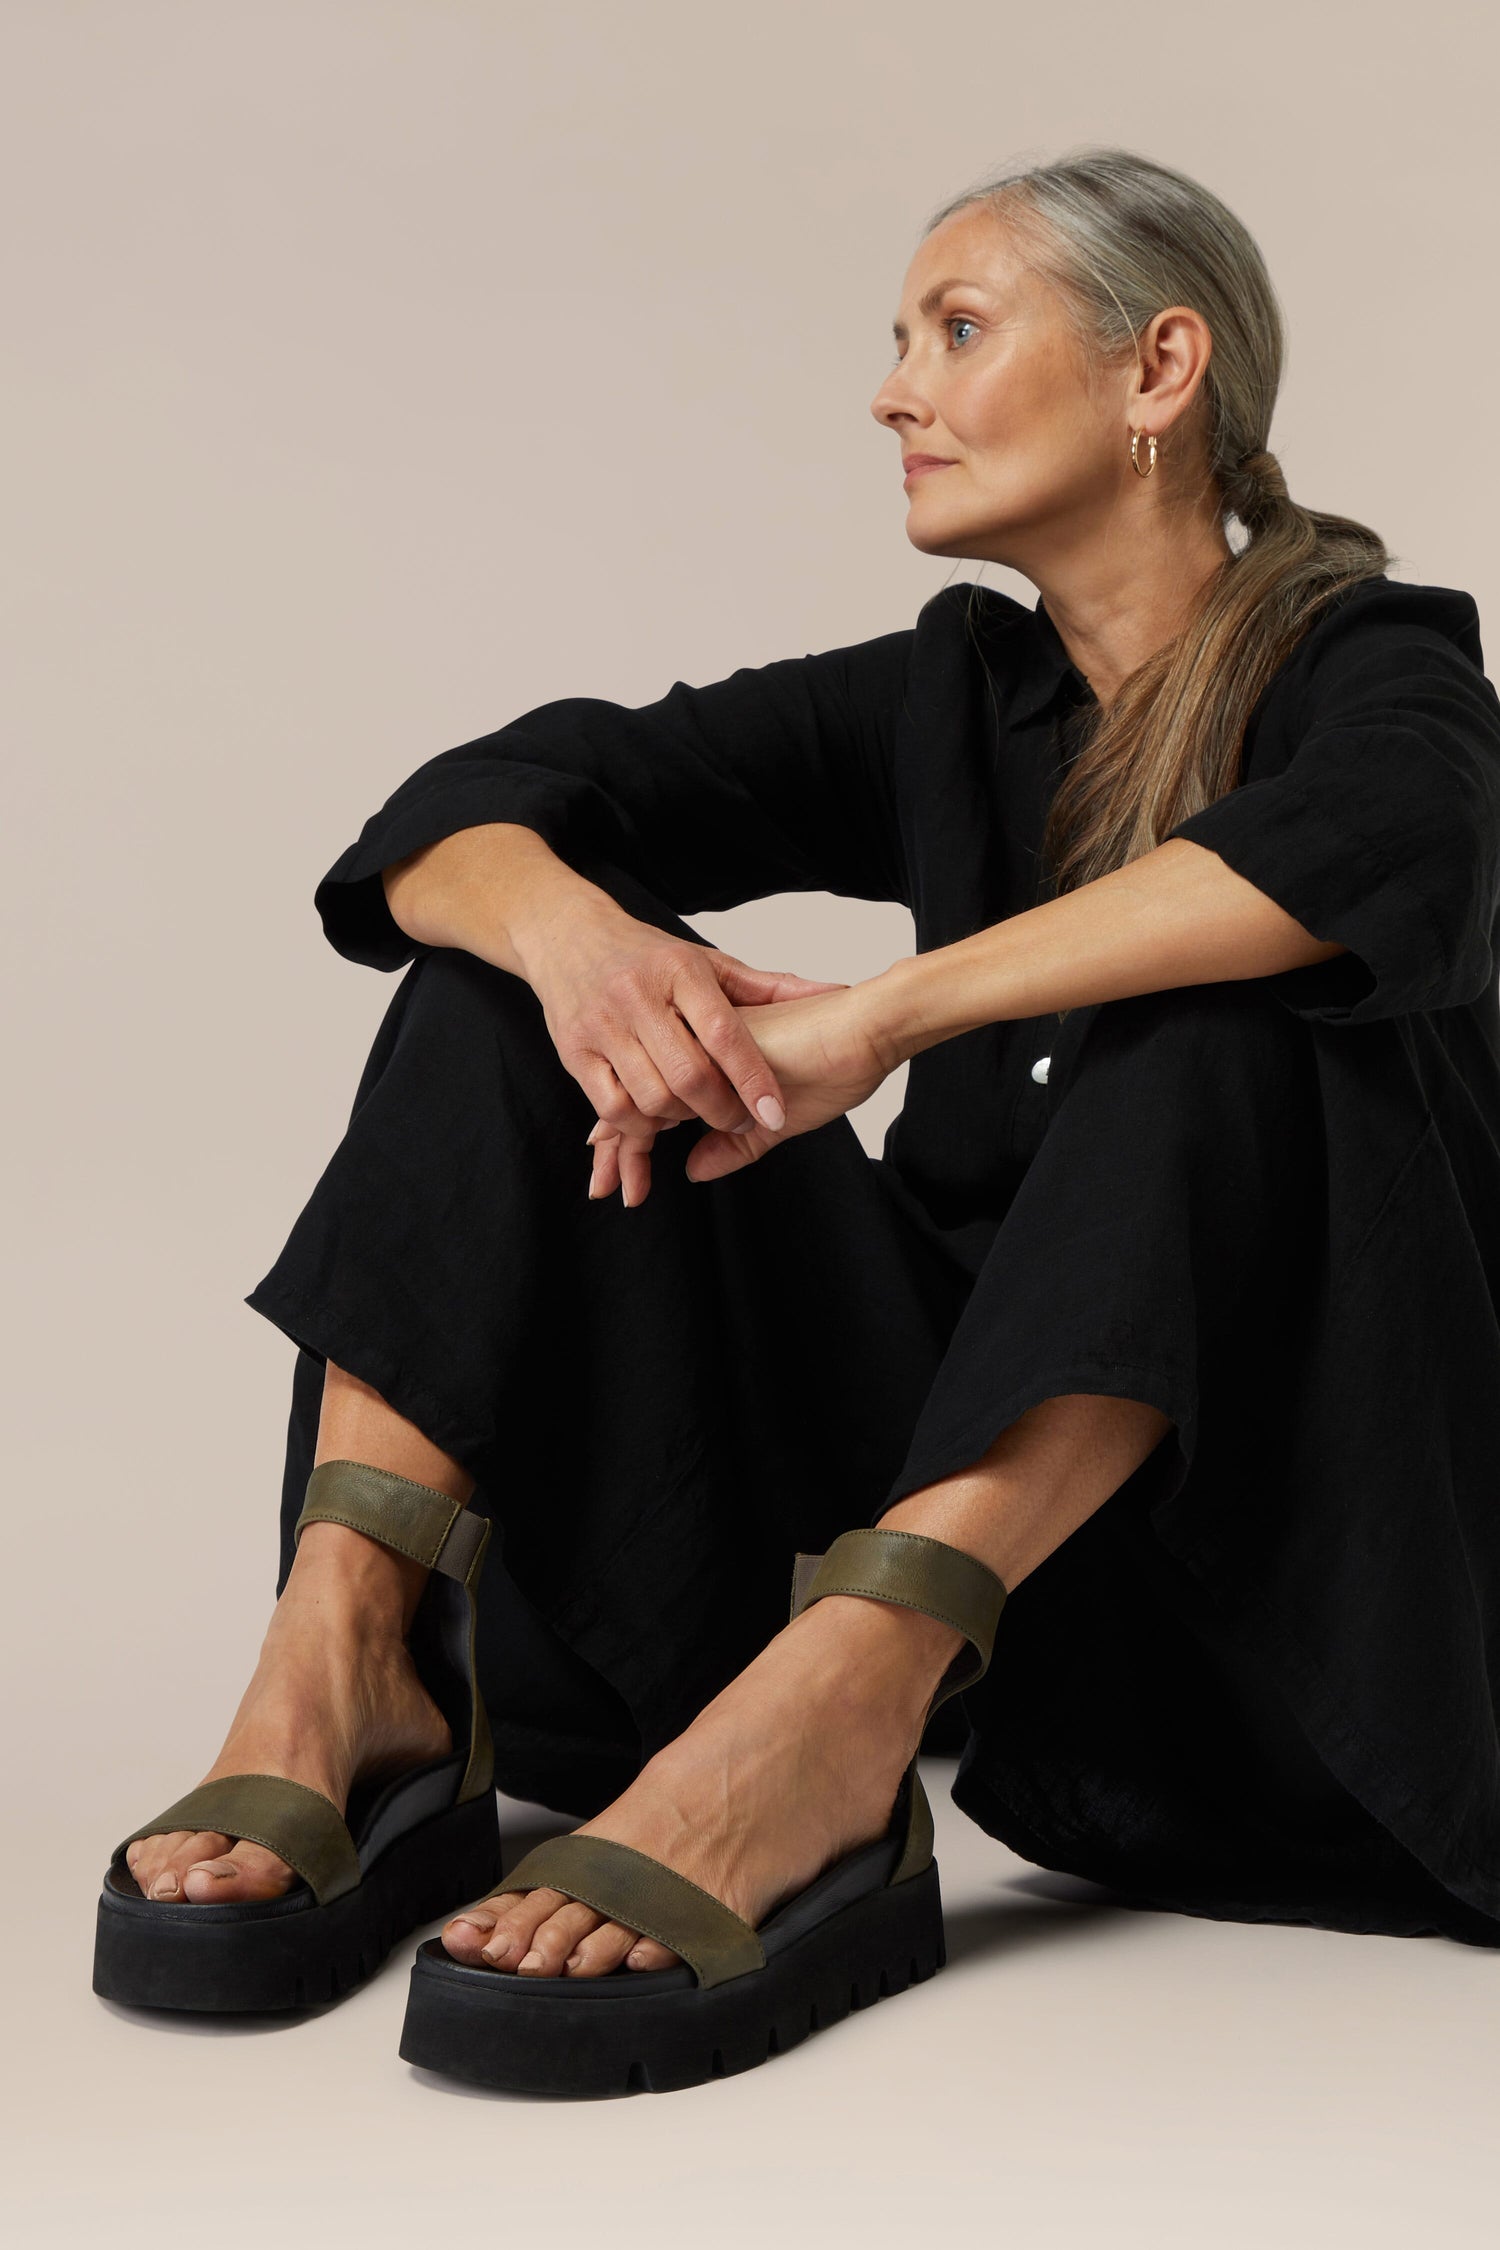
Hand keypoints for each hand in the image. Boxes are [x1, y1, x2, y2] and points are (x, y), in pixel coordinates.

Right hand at [520, 896, 853, 1195]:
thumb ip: (767, 987)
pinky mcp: (573, 1050)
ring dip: (682, 1118)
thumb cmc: (647, 955)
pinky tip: (657, 1115)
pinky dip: (641, 1121)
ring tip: (699, 1113)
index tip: (775, 1112)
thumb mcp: (707, 962)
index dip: (752, 1078)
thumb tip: (835, 991)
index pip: (723, 1033)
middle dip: (722, 1109)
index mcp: (679, 970)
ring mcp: (601, 1024)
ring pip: (651, 1096)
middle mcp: (637, 995)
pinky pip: (612, 1105)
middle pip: (688, 1075)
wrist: (566, 934)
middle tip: (743, 1117)